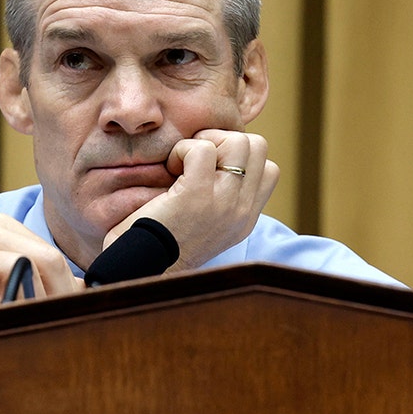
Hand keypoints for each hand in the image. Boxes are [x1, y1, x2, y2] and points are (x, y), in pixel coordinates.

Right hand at [0, 214, 83, 333]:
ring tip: (27, 331)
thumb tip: (78, 289)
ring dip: (33, 308)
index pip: (54, 257)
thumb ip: (28, 272)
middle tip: (57, 329)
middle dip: (59, 299)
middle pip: (48, 263)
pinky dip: (0, 317)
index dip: (67, 291)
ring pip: (26, 276)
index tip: (69, 317)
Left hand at [103, 130, 278, 270]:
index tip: (210, 168)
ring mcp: (223, 203)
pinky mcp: (197, 195)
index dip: (239, 156)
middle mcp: (241, 211)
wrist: (142, 272)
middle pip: (258, 146)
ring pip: (238, 141)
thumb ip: (221, 200)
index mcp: (245, 219)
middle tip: (196, 160)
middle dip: (225, 141)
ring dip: (205, 143)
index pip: (270, 169)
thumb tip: (218, 161)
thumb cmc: (160, 245)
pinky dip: (182, 150)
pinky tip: (169, 169)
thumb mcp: (205, 227)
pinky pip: (201, 149)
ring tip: (183, 164)